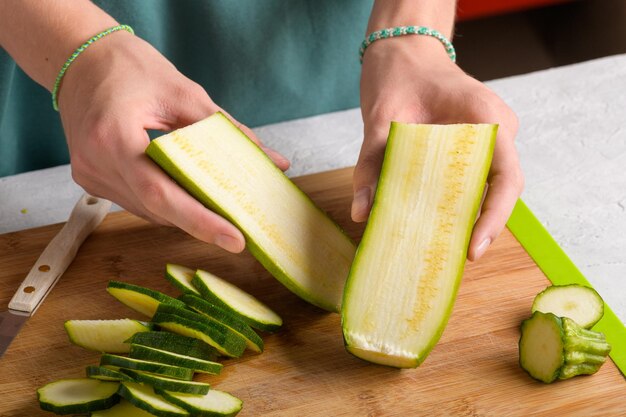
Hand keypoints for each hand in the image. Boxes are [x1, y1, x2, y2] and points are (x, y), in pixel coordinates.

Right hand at [58, 31, 289, 252]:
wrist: (80, 59)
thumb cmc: (130, 67)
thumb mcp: (184, 93)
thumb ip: (228, 132)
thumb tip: (274, 162)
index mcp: (113, 136)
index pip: (161, 192)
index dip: (200, 221)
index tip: (234, 239)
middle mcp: (95, 163)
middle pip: (156, 208)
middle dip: (201, 222)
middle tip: (239, 233)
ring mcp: (89, 174)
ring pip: (148, 210)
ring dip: (184, 215)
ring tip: (222, 215)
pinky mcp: (91, 178)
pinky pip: (137, 202)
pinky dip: (166, 203)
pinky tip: (190, 198)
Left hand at [354, 36, 523, 260]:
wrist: (404, 52)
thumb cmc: (399, 74)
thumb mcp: (379, 117)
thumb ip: (371, 163)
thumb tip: (362, 212)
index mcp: (485, 115)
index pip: (506, 174)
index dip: (494, 215)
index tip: (474, 246)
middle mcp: (495, 128)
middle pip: (502, 186)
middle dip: (483, 223)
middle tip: (458, 255)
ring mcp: (488, 136)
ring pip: (489, 184)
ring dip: (471, 214)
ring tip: (446, 246)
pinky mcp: (473, 144)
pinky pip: (474, 176)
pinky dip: (459, 200)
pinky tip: (438, 221)